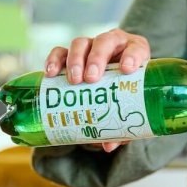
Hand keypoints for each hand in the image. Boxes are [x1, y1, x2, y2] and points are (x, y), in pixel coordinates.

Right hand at [44, 28, 150, 153]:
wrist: (112, 87)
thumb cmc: (126, 95)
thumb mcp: (128, 106)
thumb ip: (122, 126)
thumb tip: (108, 144)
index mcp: (135, 52)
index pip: (136, 49)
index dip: (132, 56)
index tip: (127, 69)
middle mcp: (113, 44)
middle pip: (104, 42)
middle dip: (97, 58)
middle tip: (91, 79)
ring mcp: (91, 46)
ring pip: (81, 44)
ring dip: (76, 60)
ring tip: (74, 80)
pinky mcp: (71, 54)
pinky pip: (60, 51)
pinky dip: (54, 60)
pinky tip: (50, 73)